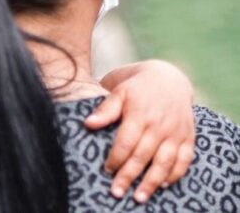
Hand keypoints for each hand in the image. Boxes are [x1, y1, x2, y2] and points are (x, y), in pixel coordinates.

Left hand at [85, 60, 194, 202]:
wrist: (168, 78)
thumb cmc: (136, 88)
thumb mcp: (119, 92)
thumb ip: (105, 109)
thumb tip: (88, 124)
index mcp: (140, 113)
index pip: (126, 142)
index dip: (116, 158)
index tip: (106, 170)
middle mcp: (160, 124)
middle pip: (143, 155)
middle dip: (129, 175)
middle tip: (117, 192)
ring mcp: (176, 132)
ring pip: (164, 162)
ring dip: (152, 182)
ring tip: (139, 197)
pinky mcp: (188, 136)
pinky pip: (185, 159)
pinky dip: (175, 174)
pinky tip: (163, 185)